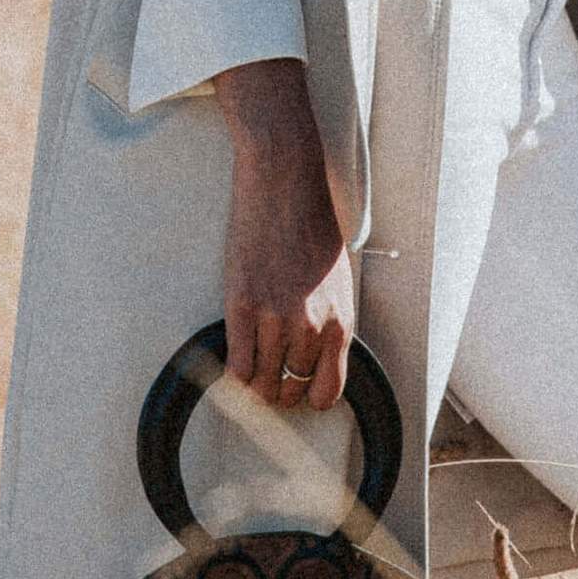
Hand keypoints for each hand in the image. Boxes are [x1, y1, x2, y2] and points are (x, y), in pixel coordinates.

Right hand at [213, 56, 354, 409]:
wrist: (285, 181)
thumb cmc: (313, 223)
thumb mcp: (338, 278)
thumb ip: (329, 320)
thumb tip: (314, 355)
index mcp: (341, 320)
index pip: (328, 390)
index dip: (308, 396)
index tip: (298, 388)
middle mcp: (312, 326)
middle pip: (291, 389)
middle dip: (279, 390)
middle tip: (270, 379)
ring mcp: (276, 317)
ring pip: (262, 382)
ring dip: (256, 383)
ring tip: (252, 370)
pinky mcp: (243, 303)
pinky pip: (238, 363)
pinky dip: (236, 369)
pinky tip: (236, 357)